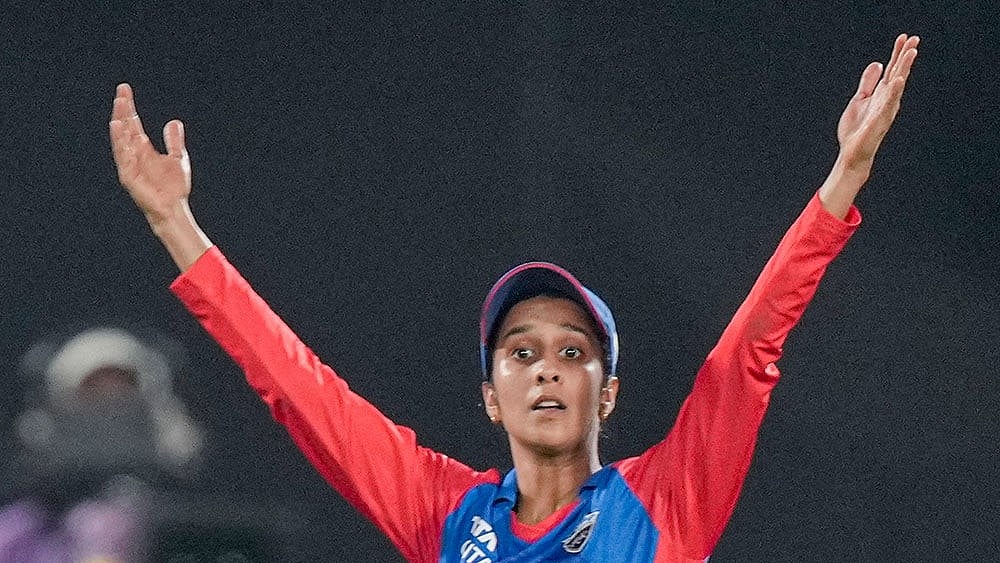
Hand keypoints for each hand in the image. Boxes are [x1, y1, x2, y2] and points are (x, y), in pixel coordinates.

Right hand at [109, 83, 190, 227]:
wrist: (173, 208)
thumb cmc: (173, 187)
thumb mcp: (178, 158)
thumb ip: (174, 141)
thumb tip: (173, 121)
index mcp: (143, 148)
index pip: (133, 122)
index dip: (129, 107)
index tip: (125, 89)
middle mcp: (133, 153)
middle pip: (125, 127)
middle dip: (123, 110)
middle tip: (121, 92)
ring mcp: (129, 164)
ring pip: (121, 139)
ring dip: (119, 123)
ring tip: (119, 106)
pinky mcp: (128, 175)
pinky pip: (122, 156)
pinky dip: (120, 142)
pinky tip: (118, 129)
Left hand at [836, 34, 919, 171]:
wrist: (852, 152)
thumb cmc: (857, 129)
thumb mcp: (860, 99)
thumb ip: (868, 83)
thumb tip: (877, 63)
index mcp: (883, 94)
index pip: (893, 70)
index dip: (898, 53)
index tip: (904, 37)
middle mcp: (888, 100)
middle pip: (898, 73)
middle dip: (905, 56)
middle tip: (914, 38)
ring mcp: (885, 109)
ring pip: (897, 85)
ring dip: (904, 68)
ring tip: (911, 52)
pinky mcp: (879, 120)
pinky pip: (888, 104)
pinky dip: (894, 92)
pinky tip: (898, 80)